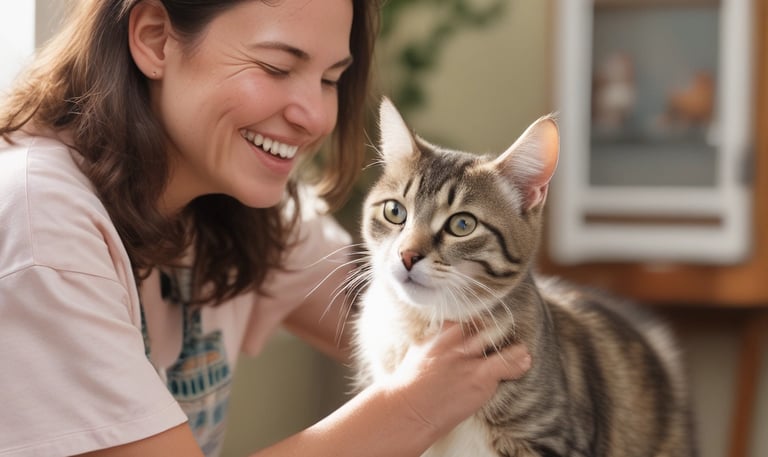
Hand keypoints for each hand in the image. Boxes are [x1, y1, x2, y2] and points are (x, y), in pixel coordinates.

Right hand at [385, 323, 530, 439]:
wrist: (407, 410)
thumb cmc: (409, 385)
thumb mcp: (419, 352)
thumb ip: (436, 340)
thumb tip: (446, 334)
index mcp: (439, 335)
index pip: (464, 319)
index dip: (477, 322)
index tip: (484, 326)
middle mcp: (454, 342)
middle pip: (482, 325)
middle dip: (494, 328)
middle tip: (505, 332)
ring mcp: (467, 358)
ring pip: (496, 341)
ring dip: (510, 345)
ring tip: (522, 349)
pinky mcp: (478, 376)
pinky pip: (504, 363)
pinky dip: (517, 362)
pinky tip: (525, 360)